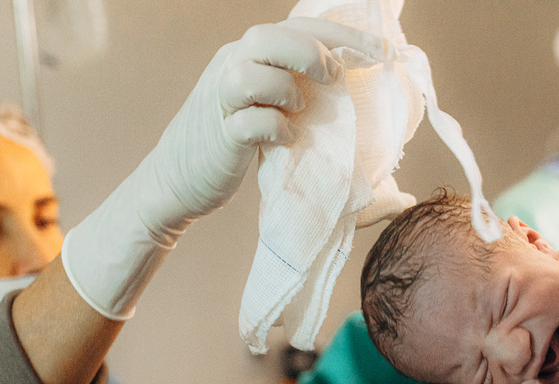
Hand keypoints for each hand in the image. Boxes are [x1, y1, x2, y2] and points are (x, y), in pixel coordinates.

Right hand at [61, 18, 389, 319]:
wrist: (175, 181)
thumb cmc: (231, 142)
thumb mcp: (262, 102)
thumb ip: (292, 85)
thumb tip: (348, 84)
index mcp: (247, 54)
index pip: (296, 27)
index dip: (341, 34)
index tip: (383, 51)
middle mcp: (231, 68)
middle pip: (266, 37)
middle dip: (309, 52)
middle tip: (334, 78)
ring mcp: (222, 102)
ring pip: (249, 74)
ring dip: (285, 89)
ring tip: (300, 111)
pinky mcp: (221, 138)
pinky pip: (248, 123)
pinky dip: (274, 128)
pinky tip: (287, 139)